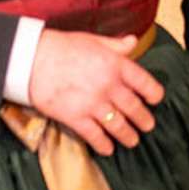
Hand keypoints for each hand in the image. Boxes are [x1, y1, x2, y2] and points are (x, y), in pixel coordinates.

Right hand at [23, 28, 164, 153]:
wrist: (32, 60)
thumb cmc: (62, 47)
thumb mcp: (93, 40)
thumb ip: (115, 45)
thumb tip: (133, 42)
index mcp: (116, 64)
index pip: (144, 82)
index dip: (154, 93)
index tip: (156, 100)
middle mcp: (109, 86)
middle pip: (134, 108)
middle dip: (144, 120)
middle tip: (148, 126)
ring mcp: (93, 104)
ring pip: (118, 125)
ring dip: (128, 135)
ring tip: (133, 141)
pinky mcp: (76, 118)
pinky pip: (95, 136)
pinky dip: (104, 145)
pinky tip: (108, 149)